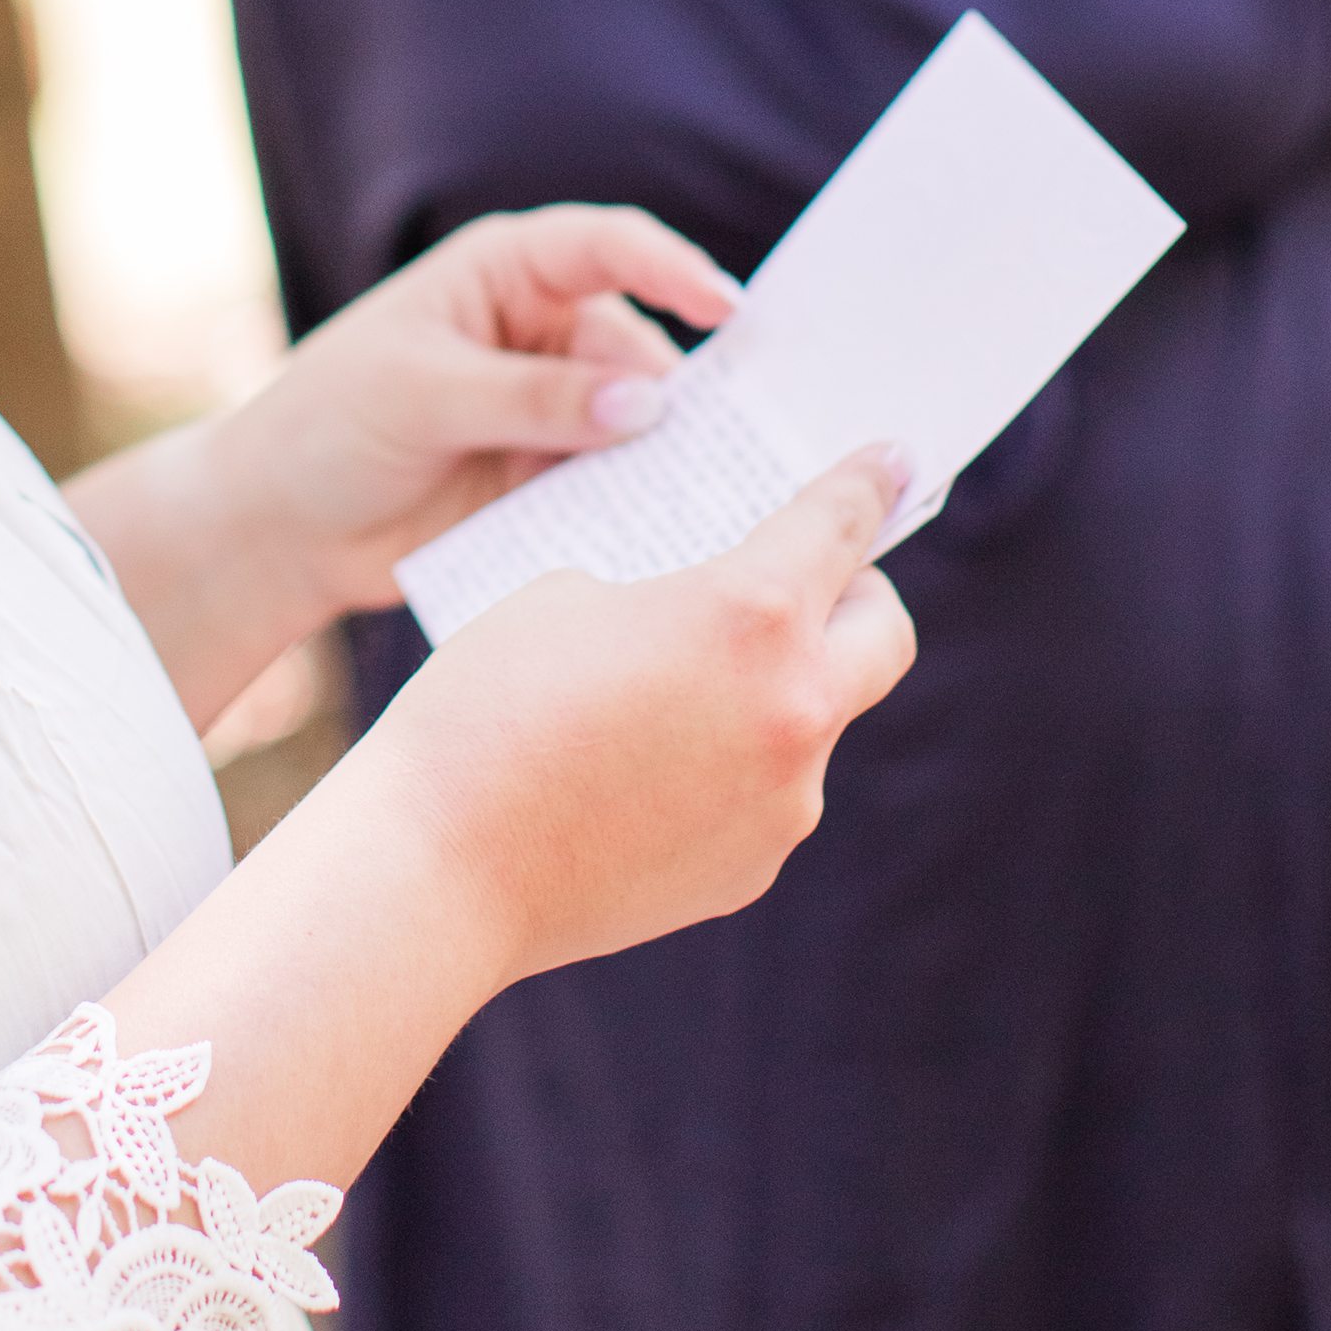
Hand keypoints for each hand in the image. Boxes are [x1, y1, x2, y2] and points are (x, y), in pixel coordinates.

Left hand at [206, 205, 743, 626]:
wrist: (279, 530)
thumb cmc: (330, 426)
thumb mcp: (422, 395)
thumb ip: (531, 398)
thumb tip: (647, 405)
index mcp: (507, 273)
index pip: (606, 249)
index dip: (672, 268)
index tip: (727, 309)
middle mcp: (545, 332)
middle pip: (642, 348)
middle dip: (688, 391)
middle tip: (747, 437)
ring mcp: (557, 411)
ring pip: (644, 426)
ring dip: (674, 458)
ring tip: (721, 495)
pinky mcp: (555, 480)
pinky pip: (622, 488)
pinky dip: (648, 506)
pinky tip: (680, 533)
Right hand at [359, 448, 916, 986]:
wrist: (436, 868)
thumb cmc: (485, 706)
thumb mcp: (570, 597)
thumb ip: (667, 599)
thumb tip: (703, 634)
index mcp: (752, 613)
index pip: (841, 525)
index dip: (870, 483)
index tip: (893, 461)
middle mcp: (793, 709)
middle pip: (885, 636)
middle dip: (857, 596)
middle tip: (808, 583)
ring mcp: (781, 804)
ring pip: (813, 721)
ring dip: (772, 691)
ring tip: (671, 693)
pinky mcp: (749, 870)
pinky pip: (762, 793)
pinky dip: (725, 766)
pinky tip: (639, 771)